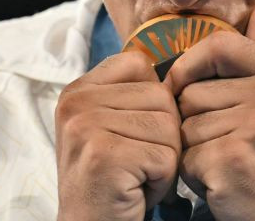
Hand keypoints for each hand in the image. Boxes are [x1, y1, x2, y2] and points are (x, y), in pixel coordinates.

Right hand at [55, 51, 181, 220]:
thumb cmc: (114, 181)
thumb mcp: (113, 126)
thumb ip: (133, 95)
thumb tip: (179, 69)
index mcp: (77, 90)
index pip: (139, 64)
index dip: (155, 101)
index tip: (136, 133)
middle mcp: (76, 103)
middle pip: (161, 97)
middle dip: (163, 137)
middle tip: (136, 164)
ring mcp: (86, 127)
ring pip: (168, 127)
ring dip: (165, 161)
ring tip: (135, 177)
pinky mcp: (104, 155)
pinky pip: (166, 157)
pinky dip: (162, 182)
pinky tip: (136, 191)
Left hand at [163, 4, 254, 220]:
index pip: (220, 44)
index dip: (191, 64)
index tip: (183, 87)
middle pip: (192, 92)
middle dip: (195, 124)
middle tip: (225, 147)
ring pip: (185, 126)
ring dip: (193, 152)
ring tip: (224, 165)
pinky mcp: (234, 159)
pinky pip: (185, 157)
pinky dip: (194, 176)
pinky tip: (220, 184)